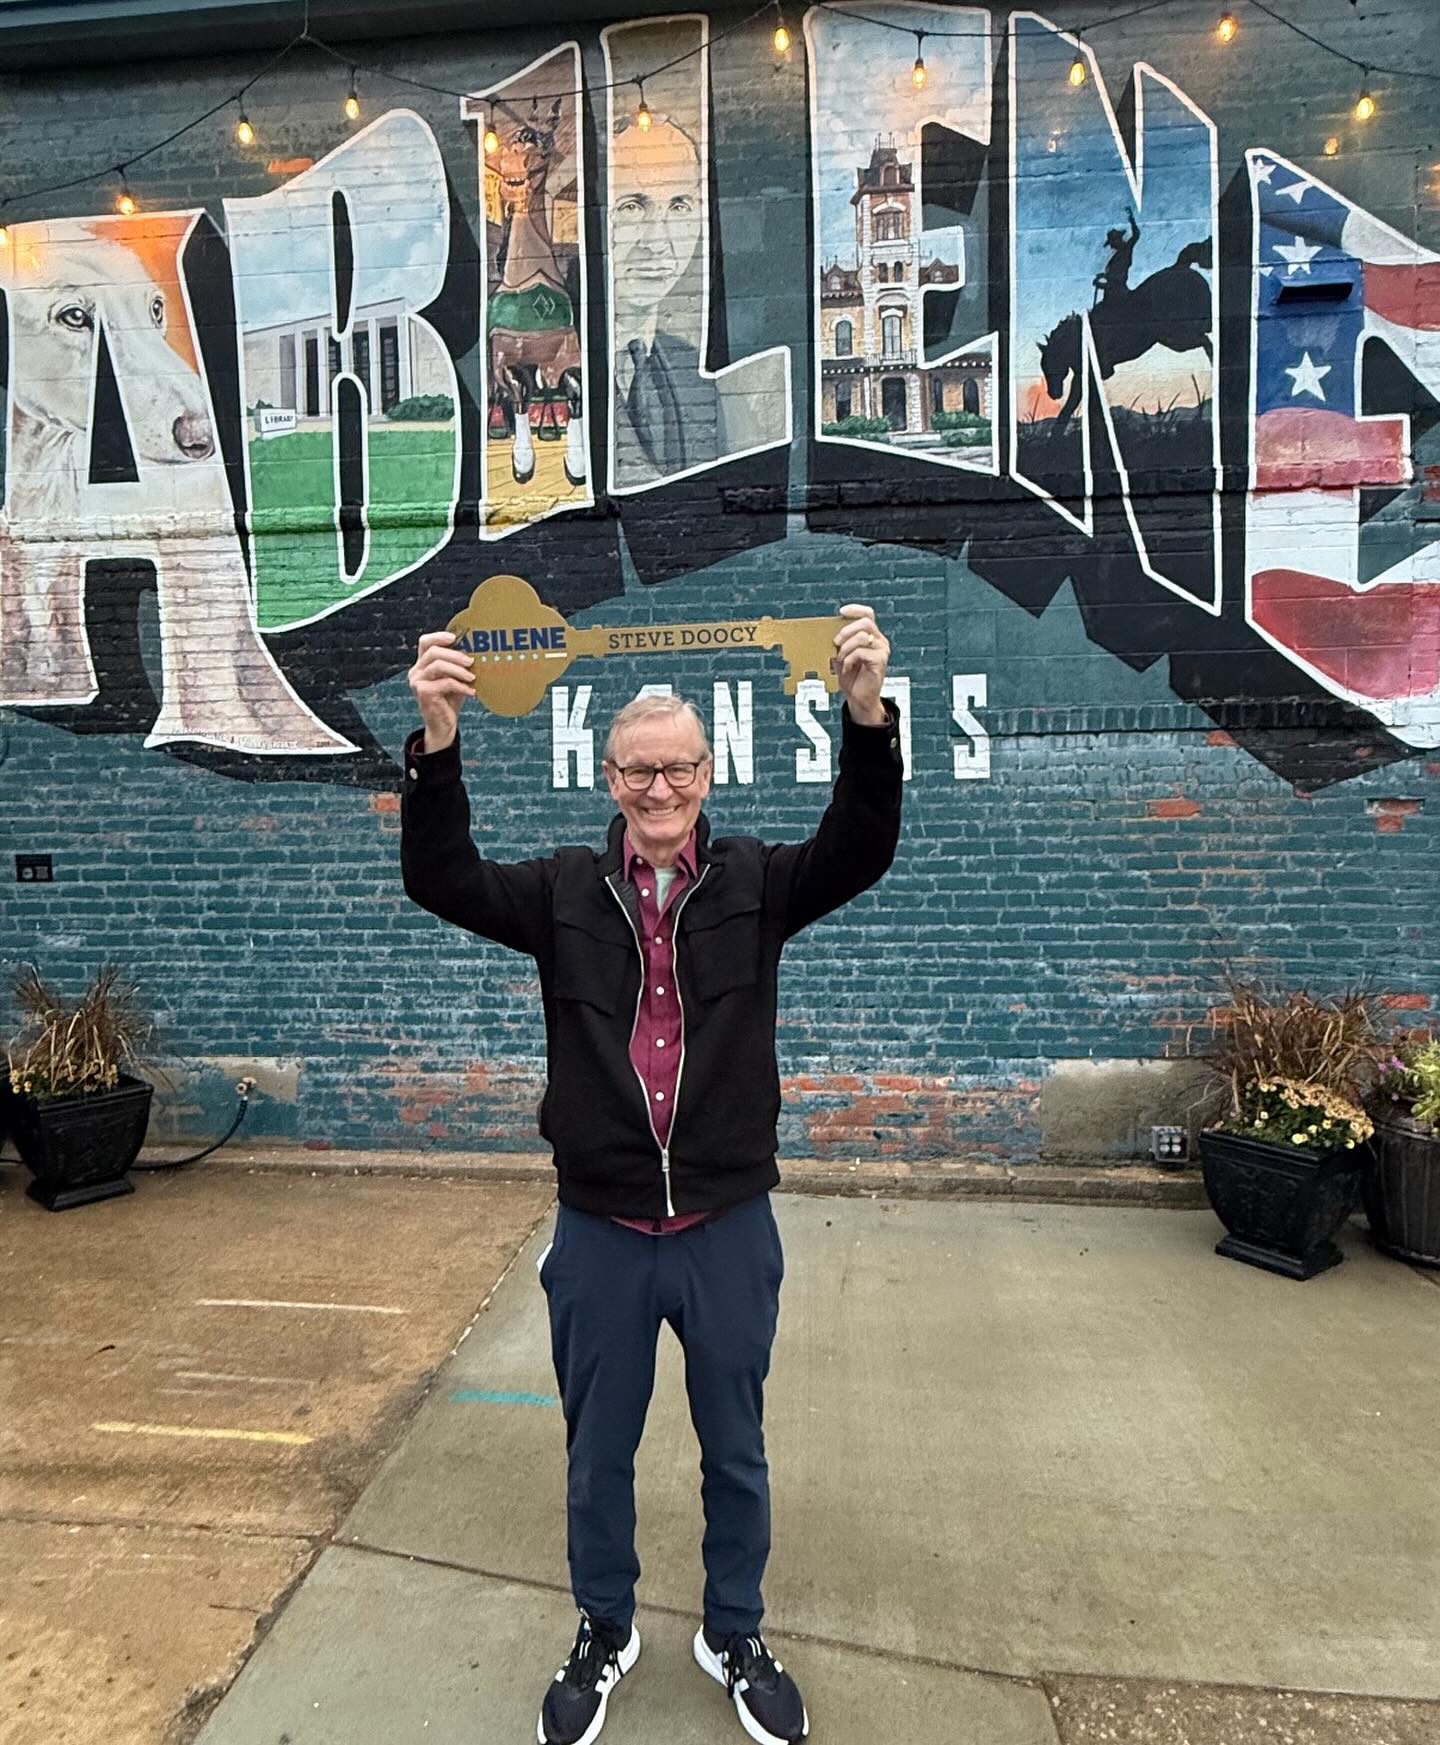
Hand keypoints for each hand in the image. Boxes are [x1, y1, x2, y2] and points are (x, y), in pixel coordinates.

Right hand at [408, 631, 475, 752]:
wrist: (444, 725)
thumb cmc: (450, 700)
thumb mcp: (456, 679)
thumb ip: (459, 666)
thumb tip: (476, 651)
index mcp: (422, 664)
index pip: (425, 642)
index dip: (439, 636)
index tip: (455, 637)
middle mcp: (416, 671)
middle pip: (433, 652)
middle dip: (455, 655)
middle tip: (471, 661)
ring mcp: (417, 682)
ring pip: (438, 665)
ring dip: (458, 670)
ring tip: (472, 677)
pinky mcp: (423, 693)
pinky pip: (444, 683)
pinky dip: (460, 686)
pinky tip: (471, 692)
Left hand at [833, 604, 889, 725]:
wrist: (858, 698)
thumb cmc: (851, 677)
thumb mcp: (841, 655)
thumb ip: (839, 643)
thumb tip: (827, 631)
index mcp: (871, 635)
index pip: (868, 614)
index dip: (855, 609)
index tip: (841, 611)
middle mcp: (879, 640)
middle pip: (865, 622)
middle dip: (846, 630)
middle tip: (835, 642)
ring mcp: (882, 650)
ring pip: (862, 636)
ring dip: (846, 647)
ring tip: (840, 659)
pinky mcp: (880, 661)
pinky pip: (862, 652)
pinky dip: (850, 658)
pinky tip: (847, 667)